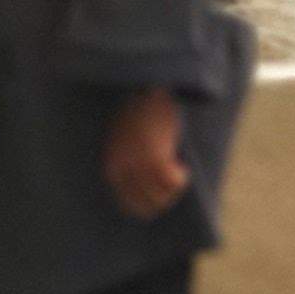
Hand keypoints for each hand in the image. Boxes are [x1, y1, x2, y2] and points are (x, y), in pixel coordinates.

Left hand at [103, 88, 192, 219]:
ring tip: (178, 172)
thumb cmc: (138, 112)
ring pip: (162, 196)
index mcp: (112, 168)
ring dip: (174, 190)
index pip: (129, 205)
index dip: (149, 204)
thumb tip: (146, 189)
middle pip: (147, 205)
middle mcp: (123, 170)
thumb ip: (129, 164)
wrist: (146, 88)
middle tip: (172, 183)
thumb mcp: (124, 142)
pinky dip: (181, 178)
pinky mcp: (156, 157)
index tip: (161, 195)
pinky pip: (173, 182)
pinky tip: (182, 167)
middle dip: (164, 199)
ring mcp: (138, 164)